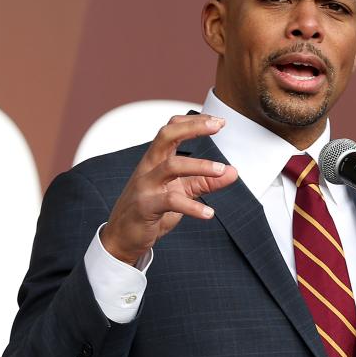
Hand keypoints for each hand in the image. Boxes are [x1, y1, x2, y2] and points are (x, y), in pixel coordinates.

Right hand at [101, 114, 237, 264]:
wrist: (123, 236)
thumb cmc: (150, 209)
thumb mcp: (182, 192)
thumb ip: (205, 181)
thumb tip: (233, 172)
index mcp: (156, 159)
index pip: (171, 129)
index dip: (193, 121)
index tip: (218, 121)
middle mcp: (149, 167)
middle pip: (166, 135)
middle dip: (193, 127)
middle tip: (218, 125)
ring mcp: (145, 185)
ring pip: (171, 166)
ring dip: (200, 165)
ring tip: (222, 170)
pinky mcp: (145, 207)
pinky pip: (171, 201)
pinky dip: (193, 207)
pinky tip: (209, 213)